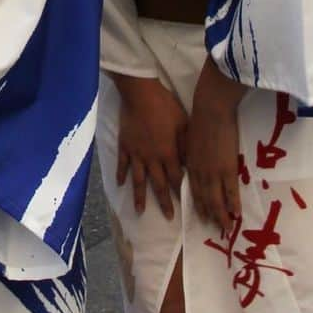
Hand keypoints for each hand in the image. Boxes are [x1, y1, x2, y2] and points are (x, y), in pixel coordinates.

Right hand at [111, 74, 187, 219]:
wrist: (140, 94)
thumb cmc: (166, 106)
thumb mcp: (184, 125)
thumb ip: (187, 146)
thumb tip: (192, 165)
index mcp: (168, 154)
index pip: (176, 179)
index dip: (181, 194)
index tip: (186, 208)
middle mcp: (152, 158)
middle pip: (158, 185)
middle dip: (164, 203)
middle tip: (169, 218)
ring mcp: (136, 153)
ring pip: (138, 180)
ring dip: (140, 197)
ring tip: (140, 211)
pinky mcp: (124, 145)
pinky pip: (122, 164)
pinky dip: (121, 175)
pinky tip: (121, 185)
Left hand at [185, 57, 246, 231]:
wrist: (210, 110)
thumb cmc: (200, 119)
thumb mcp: (189, 137)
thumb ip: (190, 151)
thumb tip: (192, 159)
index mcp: (189, 163)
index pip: (192, 188)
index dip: (198, 203)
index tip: (201, 214)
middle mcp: (199, 171)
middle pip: (203, 198)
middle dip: (208, 214)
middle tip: (213, 228)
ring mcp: (213, 171)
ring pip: (216, 200)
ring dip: (221, 216)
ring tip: (226, 228)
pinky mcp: (227, 168)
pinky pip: (230, 192)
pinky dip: (233, 204)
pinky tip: (237, 215)